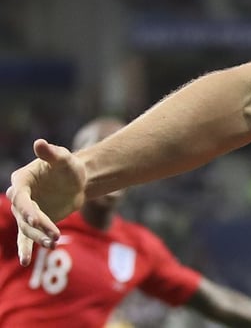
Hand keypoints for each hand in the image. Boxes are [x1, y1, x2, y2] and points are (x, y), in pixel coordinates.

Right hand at [7, 139, 86, 265]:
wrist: (76, 180)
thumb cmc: (68, 166)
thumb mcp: (63, 158)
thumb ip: (52, 153)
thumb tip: (39, 143)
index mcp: (22, 180)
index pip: (19, 196)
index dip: (26, 208)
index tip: (34, 217)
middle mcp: (19, 197)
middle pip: (24, 215)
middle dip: (38, 225)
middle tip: (54, 234)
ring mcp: (25, 212)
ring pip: (28, 229)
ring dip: (40, 237)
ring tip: (55, 243)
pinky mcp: (33, 223)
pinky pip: (26, 238)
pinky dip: (26, 249)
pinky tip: (25, 262)